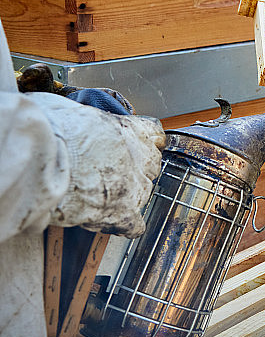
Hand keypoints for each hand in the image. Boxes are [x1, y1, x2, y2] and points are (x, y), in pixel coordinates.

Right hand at [32, 94, 165, 237]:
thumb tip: (73, 122)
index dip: (146, 141)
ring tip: (101, 197)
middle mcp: (138, 156)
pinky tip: (115, 224)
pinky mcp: (121, 211)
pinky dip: (126, 226)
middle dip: (134, 170)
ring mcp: (132, 185)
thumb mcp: (72, 110)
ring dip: (127, 196)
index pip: (154, 134)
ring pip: (143, 193)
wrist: (39, 155)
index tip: (139, 145)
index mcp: (128, 129)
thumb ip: (85, 121)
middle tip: (109, 173)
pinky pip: (134, 224)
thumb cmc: (49, 128)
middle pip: (150, 166)